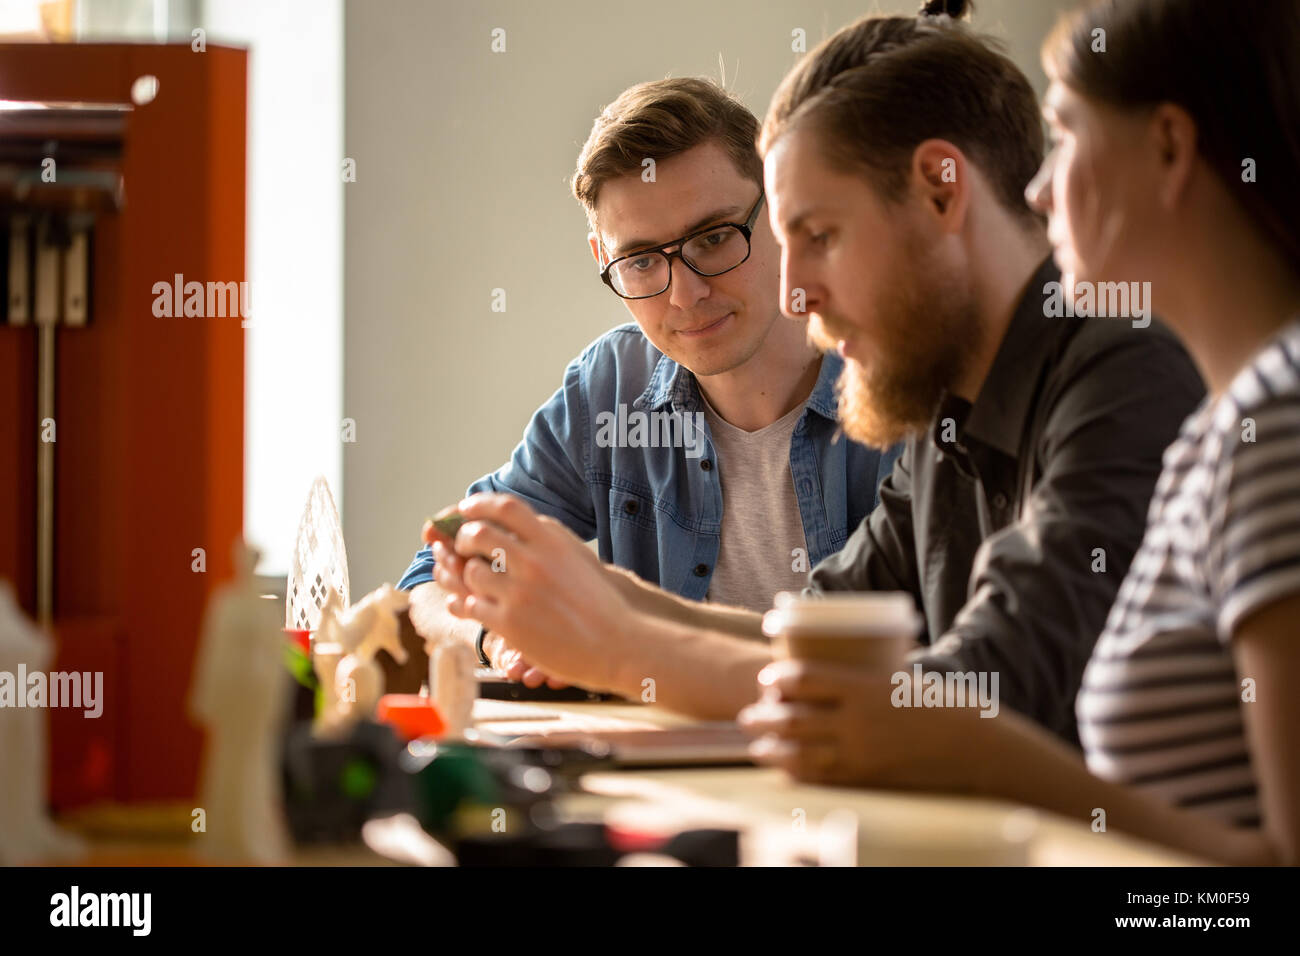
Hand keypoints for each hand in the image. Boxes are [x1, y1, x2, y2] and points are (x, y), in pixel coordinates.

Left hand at [432, 493, 631, 690]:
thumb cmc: (602, 603)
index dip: (480, 504)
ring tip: (475, 584)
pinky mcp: (510, 623)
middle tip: (463, 548)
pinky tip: (475, 607)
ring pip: (471, 570)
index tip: (466, 509)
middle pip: (479, 533)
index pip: (506, 507)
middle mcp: (533, 561)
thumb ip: (551, 540)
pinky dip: (469, 604)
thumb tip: (527, 524)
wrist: (618, 643)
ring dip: (467, 575)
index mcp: (552, 540)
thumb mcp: (578, 558)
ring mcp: (520, 592)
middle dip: (463, 538)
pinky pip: (472, 605)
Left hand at [737, 659, 981, 790]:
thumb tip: (844, 669)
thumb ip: (869, 680)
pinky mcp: (866, 780)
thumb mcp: (902, 681)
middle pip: (793, 717)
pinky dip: (795, 774)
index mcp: (865, 687)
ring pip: (798, 752)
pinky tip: (784, 770)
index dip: (778, 679)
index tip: (767, 679)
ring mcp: (860, 754)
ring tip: (757, 746)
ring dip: (771, 748)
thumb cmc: (943, 707)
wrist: (977, 750)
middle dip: (764, 716)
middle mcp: (856, 721)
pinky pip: (820, 779)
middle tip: (748, 714)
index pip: (805, 678)